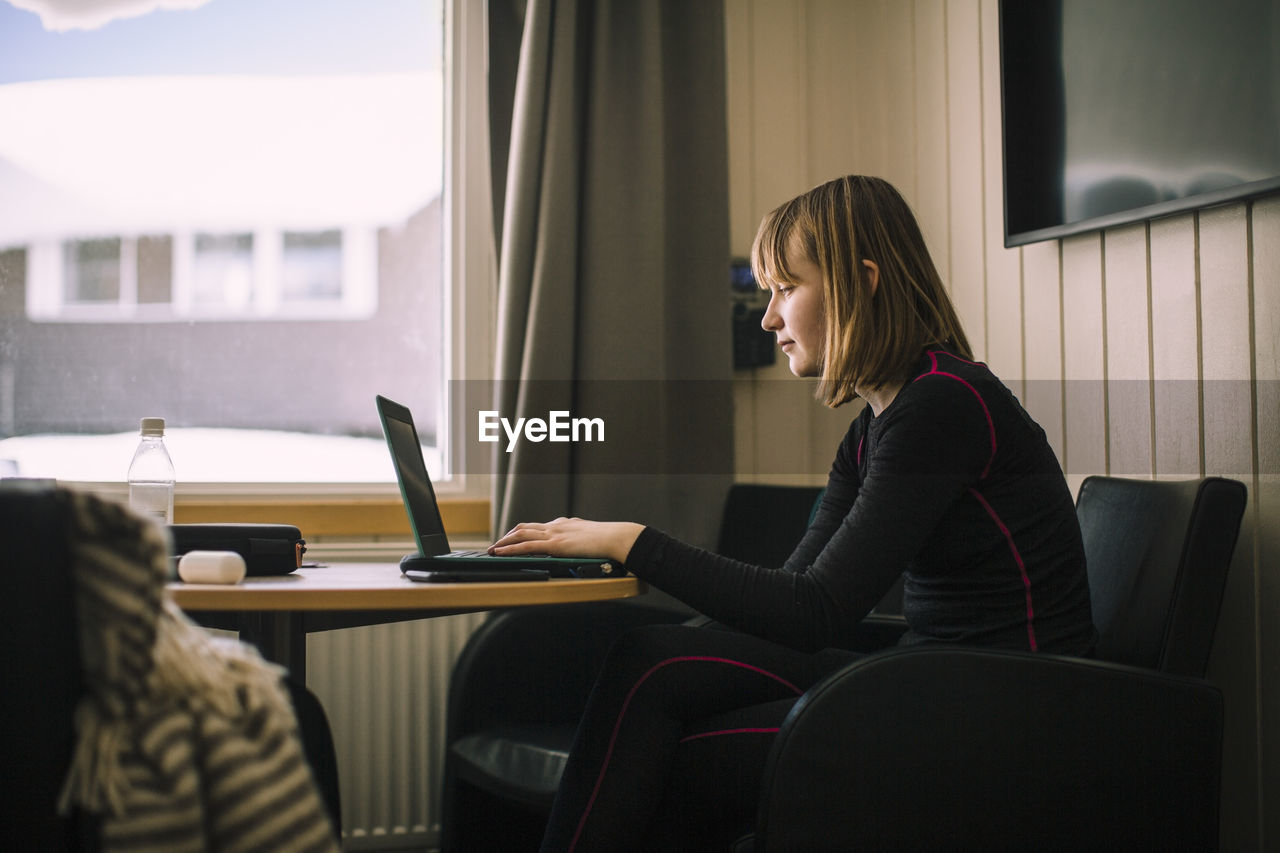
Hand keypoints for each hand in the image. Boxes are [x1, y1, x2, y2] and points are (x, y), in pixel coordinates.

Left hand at [489, 517, 643, 563]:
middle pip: (525, 527)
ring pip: (521, 534)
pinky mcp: (555, 544)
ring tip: (493, 549)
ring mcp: (554, 533)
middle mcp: (556, 526)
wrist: (616, 537)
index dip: (523, 533)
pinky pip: (526, 546)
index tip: (513, 539)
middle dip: (508, 536)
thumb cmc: (609, 540)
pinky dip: (511, 549)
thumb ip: (580, 541)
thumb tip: (578, 546)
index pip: (538, 527)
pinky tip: (501, 553)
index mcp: (565, 524)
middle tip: (497, 544)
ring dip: (504, 542)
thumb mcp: (590, 538)